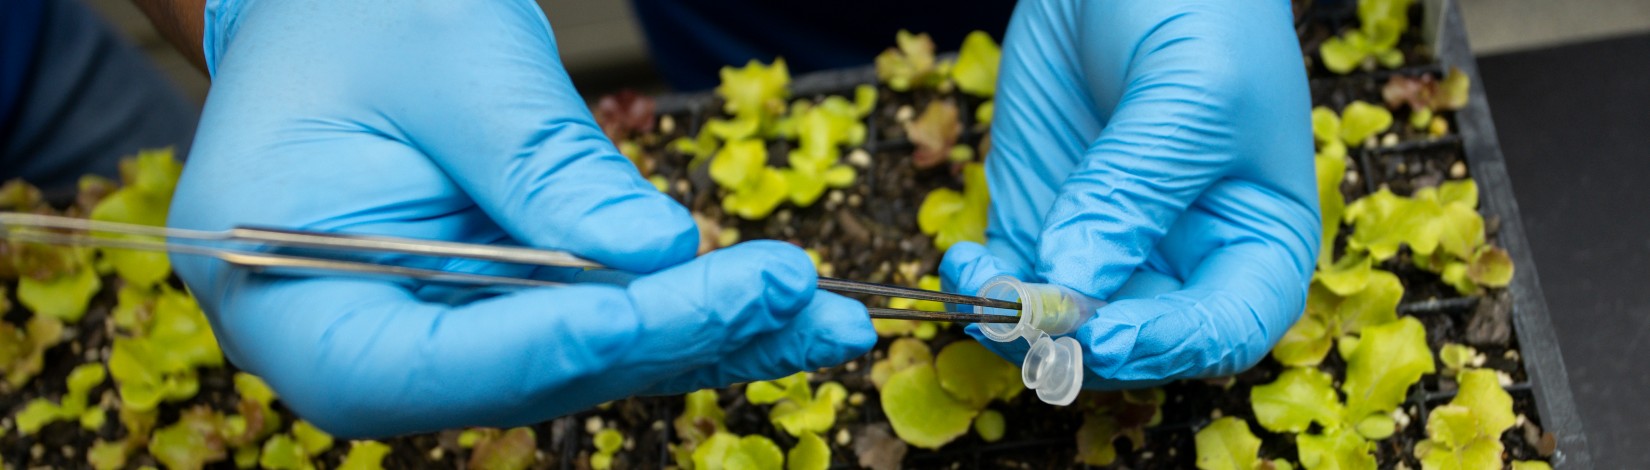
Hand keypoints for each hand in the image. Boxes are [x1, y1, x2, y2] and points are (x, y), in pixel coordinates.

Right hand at [170, 0, 873, 436]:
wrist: (346, 10)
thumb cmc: (360, 16)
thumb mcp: (445, 61)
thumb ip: (537, 163)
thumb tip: (653, 253)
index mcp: (282, 291)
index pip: (404, 364)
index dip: (532, 348)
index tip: (641, 309)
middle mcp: (364, 339)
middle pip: (519, 376)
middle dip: (659, 338)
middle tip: (778, 293)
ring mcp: (446, 335)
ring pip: (586, 366)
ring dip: (706, 338)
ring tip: (818, 309)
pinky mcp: (514, 315)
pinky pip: (610, 328)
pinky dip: (699, 317)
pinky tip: (789, 311)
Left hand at [942, 0, 1318, 388]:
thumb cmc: (1200, 10)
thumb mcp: (1189, 95)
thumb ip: (1134, 191)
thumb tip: (1072, 285)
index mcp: (1256, 240)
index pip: (1226, 330)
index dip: (1171, 348)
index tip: (1109, 333)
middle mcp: (1187, 261)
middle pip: (1139, 346)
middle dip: (1083, 346)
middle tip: (1033, 324)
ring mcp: (1109, 245)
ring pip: (1066, 329)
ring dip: (1019, 330)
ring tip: (987, 297)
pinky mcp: (1045, 221)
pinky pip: (1013, 282)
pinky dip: (984, 287)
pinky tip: (965, 265)